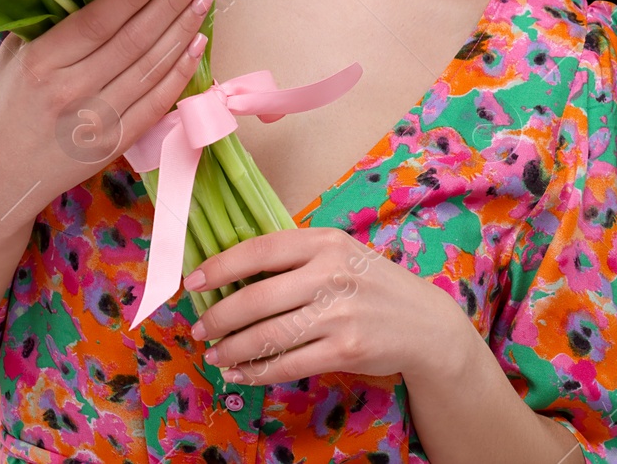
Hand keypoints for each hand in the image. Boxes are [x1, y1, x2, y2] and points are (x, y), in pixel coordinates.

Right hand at [0, 0, 214, 228]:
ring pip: (150, 69)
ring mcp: (96, 122)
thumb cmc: (5, 110)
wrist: (1, 179)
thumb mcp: (12, 59)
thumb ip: (46, 23)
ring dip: (182, 32)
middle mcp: (70, 91)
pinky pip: (157, 104)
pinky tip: (197, 46)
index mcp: (41, 63)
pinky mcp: (115, 145)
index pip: (97, 21)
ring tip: (204, 2)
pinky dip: (181, 73)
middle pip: (133, 41)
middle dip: (170, 5)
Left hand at [184, 228, 467, 385]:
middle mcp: (330, 273)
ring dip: (232, 349)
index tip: (192, 282)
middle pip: (256, 298)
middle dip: (218, 317)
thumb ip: (295, 258)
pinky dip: (258, 372)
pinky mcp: (346, 349)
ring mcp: (339, 313)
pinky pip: (289, 364)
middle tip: (199, 329)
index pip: (259, 250)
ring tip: (215, 354)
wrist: (424, 323)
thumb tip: (231, 274)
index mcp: (324, 242)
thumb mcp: (340, 254)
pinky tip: (242, 373)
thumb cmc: (370, 284)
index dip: (220, 267)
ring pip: (268, 336)